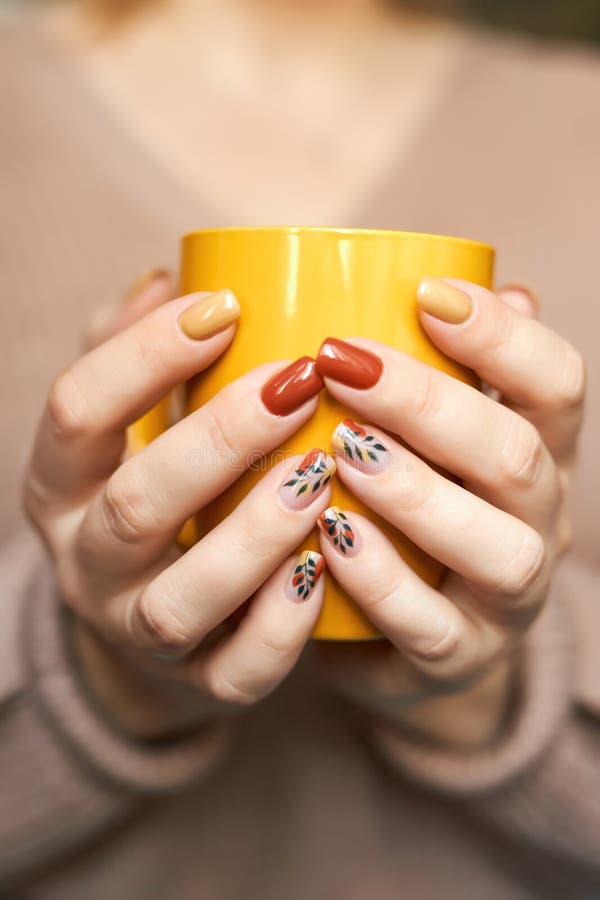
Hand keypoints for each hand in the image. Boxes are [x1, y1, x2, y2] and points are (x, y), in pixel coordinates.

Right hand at [24, 271, 331, 737]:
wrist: (149, 606)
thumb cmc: (156, 484)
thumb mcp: (129, 419)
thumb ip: (137, 349)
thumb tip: (173, 278)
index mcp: (61, 482)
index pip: (76, 412)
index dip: (143, 356)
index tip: (224, 308)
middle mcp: (86, 561)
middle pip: (136, 505)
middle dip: (221, 440)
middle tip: (302, 382)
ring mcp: (137, 628)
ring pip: (182, 600)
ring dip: (255, 536)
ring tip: (321, 474)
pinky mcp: (197, 680)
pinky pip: (237, 671)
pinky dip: (284, 624)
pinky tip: (326, 564)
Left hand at [312, 279, 584, 747]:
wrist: (406, 635)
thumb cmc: (407, 510)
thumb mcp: (425, 438)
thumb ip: (432, 369)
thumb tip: (441, 275)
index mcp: (537, 453)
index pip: (557, 385)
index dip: (504, 337)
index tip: (425, 295)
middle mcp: (539, 521)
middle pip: (519, 456)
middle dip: (431, 405)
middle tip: (342, 365)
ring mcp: (509, 597)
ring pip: (498, 547)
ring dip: (417, 493)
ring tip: (341, 451)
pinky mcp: (463, 656)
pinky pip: (434, 628)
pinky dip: (382, 580)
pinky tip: (327, 541)